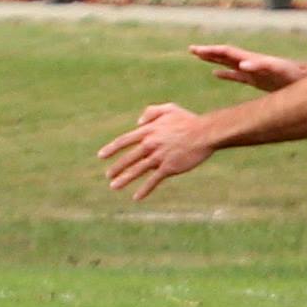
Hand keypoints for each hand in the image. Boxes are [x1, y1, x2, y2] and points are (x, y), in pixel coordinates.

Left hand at [98, 103, 214, 200]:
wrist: (205, 133)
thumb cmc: (189, 120)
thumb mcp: (169, 108)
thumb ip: (151, 112)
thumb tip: (137, 122)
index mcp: (148, 131)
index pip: (124, 140)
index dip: (111, 149)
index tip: (101, 156)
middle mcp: (150, 144)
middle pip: (128, 158)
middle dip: (116, 168)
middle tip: (108, 176)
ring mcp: (158, 157)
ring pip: (136, 170)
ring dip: (124, 179)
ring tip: (113, 187)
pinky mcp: (168, 168)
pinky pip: (153, 181)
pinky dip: (144, 190)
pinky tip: (136, 197)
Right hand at [190, 44, 306, 92]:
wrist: (306, 79)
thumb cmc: (293, 75)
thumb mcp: (277, 71)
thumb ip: (260, 66)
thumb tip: (242, 64)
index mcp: (251, 59)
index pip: (227, 52)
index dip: (211, 50)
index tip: (196, 50)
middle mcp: (250, 62)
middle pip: (225, 54)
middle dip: (208, 52)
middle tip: (191, 49)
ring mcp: (252, 70)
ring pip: (228, 62)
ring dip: (213, 59)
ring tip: (199, 56)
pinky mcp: (257, 79)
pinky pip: (236, 76)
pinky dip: (224, 73)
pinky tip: (216, 74)